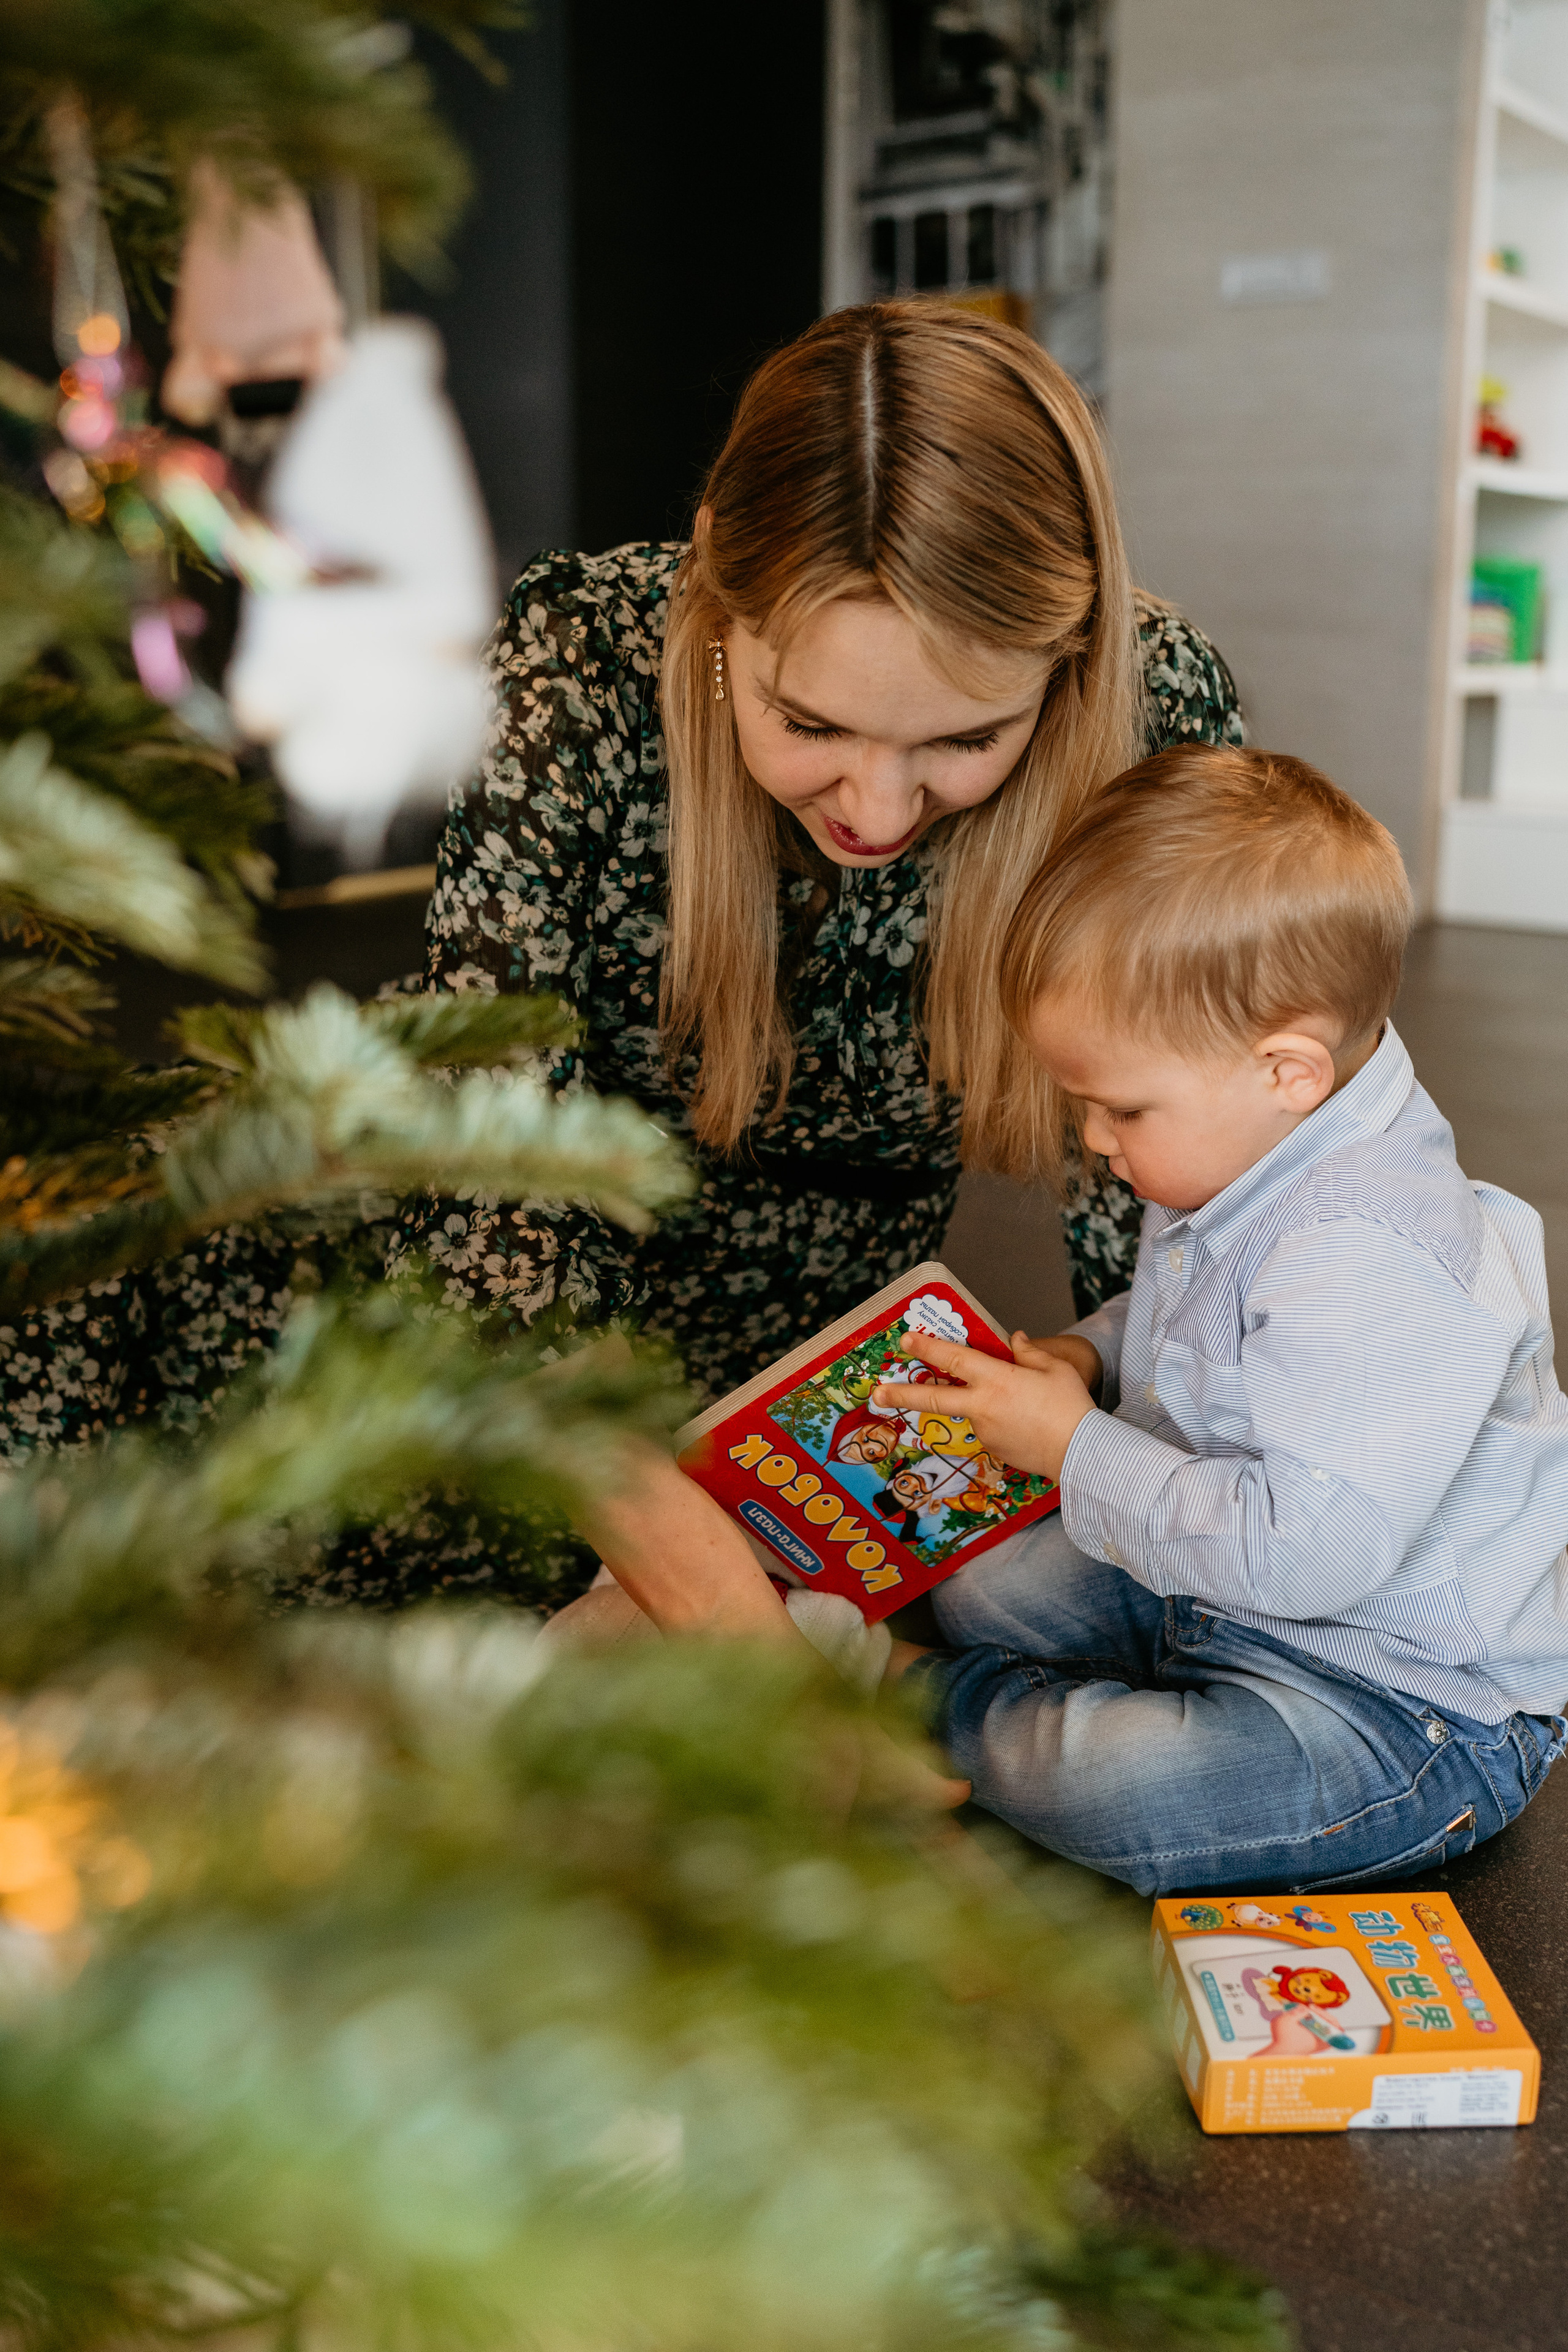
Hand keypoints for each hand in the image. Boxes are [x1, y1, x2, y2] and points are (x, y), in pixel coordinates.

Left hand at [872, 1329, 1097, 1483]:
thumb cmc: (1072, 1406)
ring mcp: (984, 1431)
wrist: (1083, 1454)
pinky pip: (989, 1428)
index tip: (906, 1339)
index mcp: (996, 1379)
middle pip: (932, 1399)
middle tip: (877, 1393)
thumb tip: (1014, 1339)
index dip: (927, 1346)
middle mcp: (982, 1406)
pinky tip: (1027, 1423)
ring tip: (1025, 1407)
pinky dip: (998, 1422)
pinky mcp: (993, 1449)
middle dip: (900, 1395)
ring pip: (970, 1411)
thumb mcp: (1054, 1368)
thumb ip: (1029, 1352)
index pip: (953, 1358)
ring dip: (981, 1405)